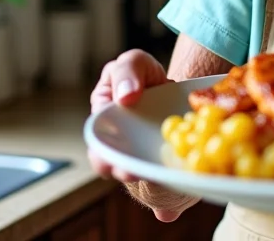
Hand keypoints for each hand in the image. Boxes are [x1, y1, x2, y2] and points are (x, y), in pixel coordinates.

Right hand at [89, 49, 190, 219]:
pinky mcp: (164, 167)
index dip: (105, 155)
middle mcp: (120, 146)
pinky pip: (164, 185)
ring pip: (139, 180)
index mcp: (105, 124)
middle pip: (116, 168)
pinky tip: (168, 210)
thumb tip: (126, 97)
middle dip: (124, 173)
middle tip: (133, 175)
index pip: (99, 145)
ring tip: (156, 196)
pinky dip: (167, 201)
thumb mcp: (134, 62)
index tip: (116, 161)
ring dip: (146, 188)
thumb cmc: (144, 75)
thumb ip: (127, 72)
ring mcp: (141, 159)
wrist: (174, 87)